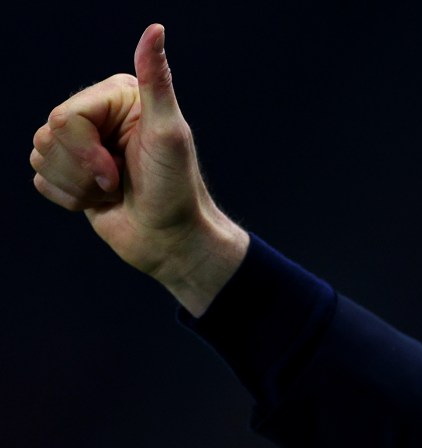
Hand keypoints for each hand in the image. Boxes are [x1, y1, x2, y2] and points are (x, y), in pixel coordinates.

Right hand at [31, 24, 247, 315]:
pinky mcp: (73, 172)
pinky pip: (40, 179)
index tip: (119, 168)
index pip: (66, 117)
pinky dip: (70, 198)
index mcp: (118, 96)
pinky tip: (101, 201)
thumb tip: (155, 29)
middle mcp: (98, 114)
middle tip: (118, 182)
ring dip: (77, 185)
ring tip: (112, 191)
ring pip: (40, 156)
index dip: (87, 151)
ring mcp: (84, 144)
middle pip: (48, 135)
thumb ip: (157, 81)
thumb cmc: (175, 189)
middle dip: (83, 170)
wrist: (171, 239)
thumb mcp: (169, 132)